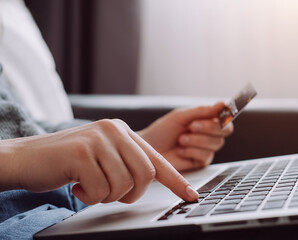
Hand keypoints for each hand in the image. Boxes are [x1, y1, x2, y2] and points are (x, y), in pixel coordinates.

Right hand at [0, 120, 198, 204]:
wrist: (28, 157)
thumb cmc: (69, 163)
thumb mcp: (103, 156)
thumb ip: (126, 163)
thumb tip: (150, 181)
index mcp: (123, 131)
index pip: (157, 159)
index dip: (176, 180)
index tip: (191, 196)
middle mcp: (114, 130)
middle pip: (145, 175)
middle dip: (131, 194)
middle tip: (111, 193)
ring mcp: (98, 139)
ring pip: (123, 185)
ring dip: (106, 196)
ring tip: (89, 186)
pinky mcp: (81, 152)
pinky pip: (100, 189)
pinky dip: (89, 197)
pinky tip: (76, 186)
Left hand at [138, 102, 233, 170]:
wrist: (147, 150)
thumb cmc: (161, 131)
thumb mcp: (181, 117)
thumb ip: (203, 111)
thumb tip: (224, 104)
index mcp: (205, 121)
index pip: (225, 118)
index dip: (225, 116)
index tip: (220, 114)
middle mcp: (208, 135)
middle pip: (225, 131)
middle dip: (208, 128)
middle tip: (191, 126)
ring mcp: (205, 149)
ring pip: (216, 143)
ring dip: (196, 140)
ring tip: (180, 140)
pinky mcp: (200, 163)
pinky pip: (206, 156)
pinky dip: (192, 151)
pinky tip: (180, 151)